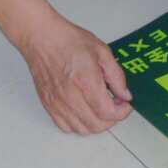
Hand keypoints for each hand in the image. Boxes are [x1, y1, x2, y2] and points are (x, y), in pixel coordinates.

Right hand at [16, 14, 131, 133]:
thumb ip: (117, 76)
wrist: (42, 37)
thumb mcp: (102, 52)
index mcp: (87, 83)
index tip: (125, 103)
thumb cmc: (68, 40)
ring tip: (98, 107)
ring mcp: (58, 104)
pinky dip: (78, 124)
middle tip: (114, 104)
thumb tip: (125, 94)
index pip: (109, 114)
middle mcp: (71, 98)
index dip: (122, 112)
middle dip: (111, 119)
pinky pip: (66, 127)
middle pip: (97, 126)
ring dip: (95, 122)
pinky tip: (83, 110)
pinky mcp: (49, 105)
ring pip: (82, 130)